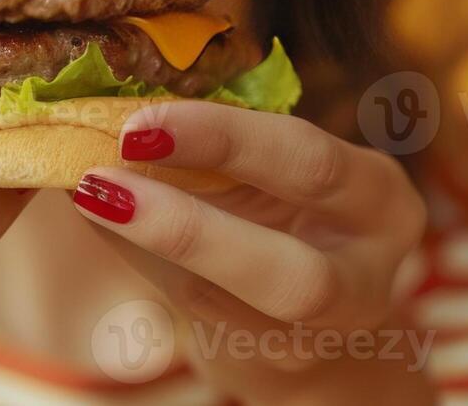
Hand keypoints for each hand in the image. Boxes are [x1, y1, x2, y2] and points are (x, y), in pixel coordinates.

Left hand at [69, 101, 433, 405]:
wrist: (325, 315)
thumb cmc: (295, 212)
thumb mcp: (286, 170)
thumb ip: (225, 144)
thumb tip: (116, 102)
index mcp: (379, 200)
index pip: (309, 164)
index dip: (224, 141)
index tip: (141, 123)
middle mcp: (365, 278)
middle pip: (289, 274)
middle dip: (186, 229)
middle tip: (101, 181)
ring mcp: (316, 336)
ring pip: (222, 304)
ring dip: (141, 243)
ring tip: (88, 193)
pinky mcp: (265, 365)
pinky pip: (189, 313)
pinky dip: (138, 260)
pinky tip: (102, 219)